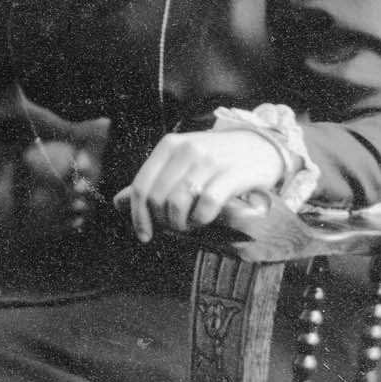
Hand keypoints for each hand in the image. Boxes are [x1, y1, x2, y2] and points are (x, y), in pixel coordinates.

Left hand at [115, 129, 285, 243]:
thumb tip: (119, 203)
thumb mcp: (181, 163)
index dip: (138, 217)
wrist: (261, 146)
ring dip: (182, 223)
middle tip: (176, 227)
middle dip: (163, 222)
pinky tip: (205, 218)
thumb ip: (152, 182)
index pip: (141, 187)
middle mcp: (186, 149)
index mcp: (169, 146)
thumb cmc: (216, 159)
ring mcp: (209, 161)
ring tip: (191, 223)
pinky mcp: (231, 174)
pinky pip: (205, 206)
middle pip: (157, 200)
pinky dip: (201, 219)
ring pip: (177, 204)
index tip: (145, 235)